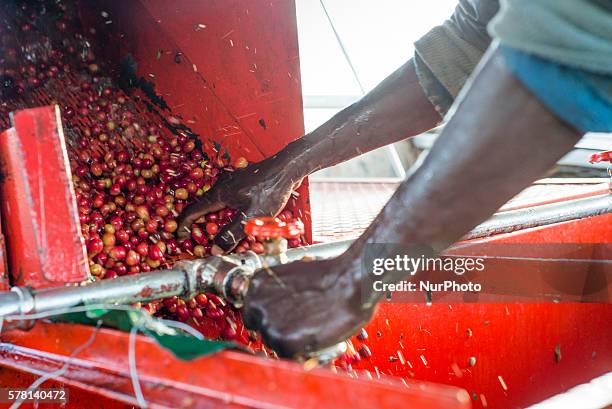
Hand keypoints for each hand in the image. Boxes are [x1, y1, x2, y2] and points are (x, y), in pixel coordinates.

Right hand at [177, 157, 303, 252]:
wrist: (288, 167)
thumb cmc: (271, 191)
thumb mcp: (251, 217)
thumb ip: (232, 233)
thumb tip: (215, 249)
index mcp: (219, 193)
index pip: (192, 210)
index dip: (183, 225)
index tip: (181, 238)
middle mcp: (222, 186)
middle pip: (204, 207)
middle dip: (202, 225)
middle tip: (203, 240)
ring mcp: (233, 183)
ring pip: (219, 204)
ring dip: (217, 219)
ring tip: (221, 234)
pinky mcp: (244, 183)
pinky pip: (231, 200)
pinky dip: (230, 212)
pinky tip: (240, 220)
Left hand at [243, 257, 373, 357]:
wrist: (350, 281)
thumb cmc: (330, 277)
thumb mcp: (294, 276)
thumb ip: (279, 292)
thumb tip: (278, 305)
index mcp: (257, 283)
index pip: (254, 311)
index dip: (271, 316)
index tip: (283, 318)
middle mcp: (257, 304)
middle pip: (263, 328)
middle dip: (281, 327)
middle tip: (302, 323)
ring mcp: (269, 324)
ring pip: (275, 342)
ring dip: (291, 339)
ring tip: (312, 325)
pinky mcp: (284, 342)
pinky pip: (288, 354)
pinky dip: (301, 349)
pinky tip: (314, 334)